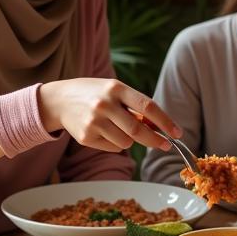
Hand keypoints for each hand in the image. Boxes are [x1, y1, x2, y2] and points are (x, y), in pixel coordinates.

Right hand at [38, 78, 179, 153]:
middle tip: (166, 145)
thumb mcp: (114, 90)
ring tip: (118, 128)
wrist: (59, 100)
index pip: (147, 106)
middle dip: (156, 141)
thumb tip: (158, 127)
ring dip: (131, 140)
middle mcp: (104, 104)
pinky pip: (113, 147)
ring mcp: (93, 122)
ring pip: (126, 143)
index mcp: (115, 88)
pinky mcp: (86, 137)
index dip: (165, 122)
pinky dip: (115, 143)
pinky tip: (104, 131)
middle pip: (138, 130)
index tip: (177, 133)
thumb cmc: (94, 93)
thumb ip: (135, 106)